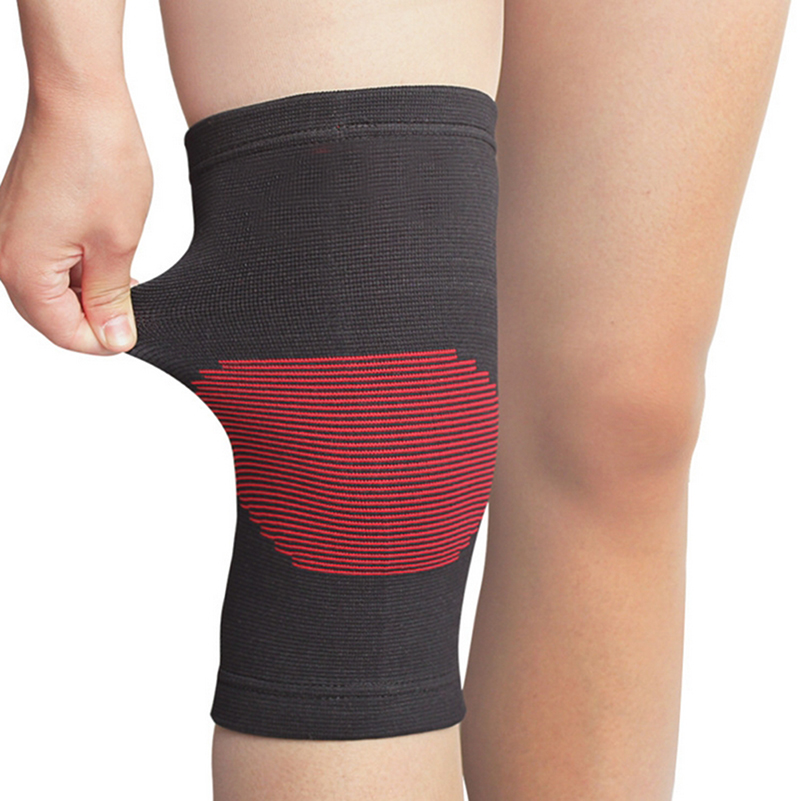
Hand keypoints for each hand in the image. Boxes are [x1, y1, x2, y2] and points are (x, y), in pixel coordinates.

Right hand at [0, 89, 152, 353]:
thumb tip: (112, 339)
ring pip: (48, 289)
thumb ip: (110, 299)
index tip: (134, 333)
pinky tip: (106, 259)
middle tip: (133, 310)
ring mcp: (7, 233)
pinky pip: (44, 261)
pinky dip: (76, 269)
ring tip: (125, 280)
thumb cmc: (99, 160)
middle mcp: (4, 254)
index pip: (62, 332)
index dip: (102, 341)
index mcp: (23, 269)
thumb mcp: (117, 244)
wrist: (80, 96)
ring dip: (86, 293)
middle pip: (50, 314)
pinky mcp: (18, 216)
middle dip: (93, 319)